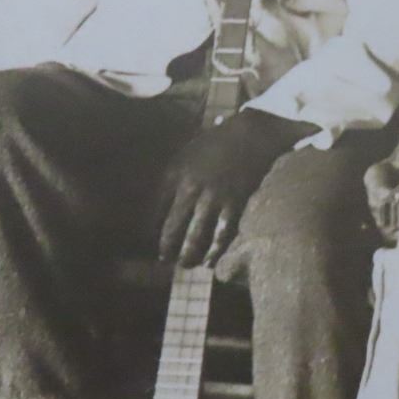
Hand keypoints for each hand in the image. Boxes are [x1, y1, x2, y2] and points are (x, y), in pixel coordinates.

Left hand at [158, 113, 301, 267]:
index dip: (151, 228)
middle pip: (172, 226)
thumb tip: (160, 199)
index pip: (155, 209)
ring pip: (195, 235)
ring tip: (184, 263)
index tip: (149, 239)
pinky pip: (222, 234)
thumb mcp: (186, 152)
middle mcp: (190, 188)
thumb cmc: (217, 141)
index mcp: (175, 173)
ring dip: (187, 254)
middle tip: (164, 259)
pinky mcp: (234, 204)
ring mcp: (213, 197)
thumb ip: (174, 174)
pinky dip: (215, 251)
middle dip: (166, 246)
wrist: (250, 134)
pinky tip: (209, 261)